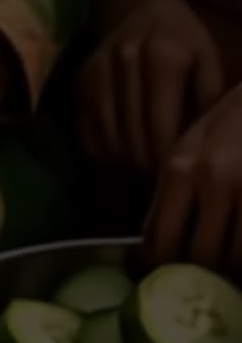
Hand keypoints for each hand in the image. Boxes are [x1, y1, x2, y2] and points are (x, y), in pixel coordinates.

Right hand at [78, 0, 223, 172]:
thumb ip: (208, 99)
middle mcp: (123, 65)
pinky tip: (121, 149)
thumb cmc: (182, 38)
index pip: (160, 127)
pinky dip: (103, 149)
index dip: (168, 157)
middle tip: (161, 173)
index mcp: (162, 59)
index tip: (178, 170)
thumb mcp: (209, 59)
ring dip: (125, 159)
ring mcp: (96, 74)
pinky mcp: (79, 82)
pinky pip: (86, 131)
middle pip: (132, 137)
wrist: (137, 6)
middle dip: (148, 163)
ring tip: (143, 162)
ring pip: (107, 138)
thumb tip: (199, 144)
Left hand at [144, 84, 241, 276]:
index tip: (163, 271)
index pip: (160, 236)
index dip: (160, 264)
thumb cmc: (234, 116)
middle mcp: (213, 180)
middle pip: (200, 255)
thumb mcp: (193, 144)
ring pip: (237, 258)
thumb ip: (175, 187)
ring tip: (229, 264)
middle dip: (202, 272)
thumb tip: (156, 237)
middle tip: (203, 274)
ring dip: (234, 270)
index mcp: (180, 168)